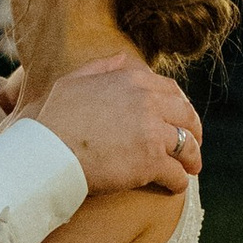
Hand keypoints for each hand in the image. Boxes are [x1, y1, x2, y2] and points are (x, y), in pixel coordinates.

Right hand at [31, 52, 201, 195]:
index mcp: (133, 80)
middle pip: (186, 116)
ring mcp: (152, 132)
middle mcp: (148, 102)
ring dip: (191, 158)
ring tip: (190, 168)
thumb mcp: (73, 81)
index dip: (180, 107)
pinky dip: (179, 181)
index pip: (171, 90)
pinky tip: (175, 185)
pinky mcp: (151, 162)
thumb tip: (123, 57)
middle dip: (194, 131)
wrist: (48, 154)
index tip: (180, 119)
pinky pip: (177, 173)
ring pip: (187, 146)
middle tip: (192, 144)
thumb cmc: (54, 119)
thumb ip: (102, 66)